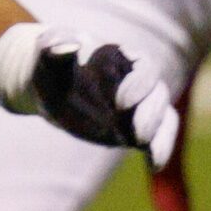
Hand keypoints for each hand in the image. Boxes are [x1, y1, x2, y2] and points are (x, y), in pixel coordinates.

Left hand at [0, 22, 176, 166]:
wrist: (49, 85)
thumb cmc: (49, 65)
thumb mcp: (47, 55)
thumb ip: (54, 44)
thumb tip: (65, 45)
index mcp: (120, 58)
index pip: (142, 66)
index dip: (139, 83)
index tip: (122, 103)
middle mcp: (136, 80)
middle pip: (157, 94)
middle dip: (151, 113)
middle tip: (137, 133)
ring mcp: (139, 104)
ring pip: (164, 115)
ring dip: (159, 134)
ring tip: (146, 149)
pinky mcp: (136, 125)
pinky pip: (159, 136)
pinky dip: (160, 150)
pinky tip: (154, 166)